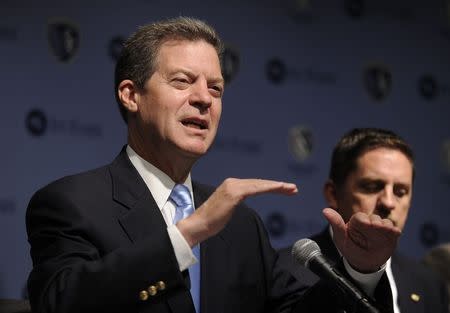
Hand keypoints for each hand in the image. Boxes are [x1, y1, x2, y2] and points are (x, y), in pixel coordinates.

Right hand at [177, 178, 297, 246]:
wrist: (198, 225)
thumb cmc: (211, 222)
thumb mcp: (227, 209)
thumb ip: (235, 202)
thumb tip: (240, 202)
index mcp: (231, 185)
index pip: (255, 185)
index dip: (271, 187)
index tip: (285, 190)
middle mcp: (232, 183)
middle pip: (260, 183)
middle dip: (278, 186)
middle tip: (293, 189)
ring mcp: (233, 187)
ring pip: (260, 185)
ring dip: (277, 186)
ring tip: (291, 189)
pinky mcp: (234, 193)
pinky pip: (256, 189)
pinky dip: (269, 188)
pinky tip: (279, 189)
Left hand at [323, 208, 400, 272]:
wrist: (364, 264)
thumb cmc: (350, 249)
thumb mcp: (341, 238)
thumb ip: (336, 224)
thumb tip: (325, 210)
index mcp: (356, 222)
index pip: (360, 217)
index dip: (364, 220)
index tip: (368, 224)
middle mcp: (369, 222)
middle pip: (375, 218)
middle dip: (377, 223)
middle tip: (378, 227)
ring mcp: (380, 228)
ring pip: (385, 222)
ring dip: (386, 226)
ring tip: (387, 231)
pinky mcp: (390, 234)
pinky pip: (394, 230)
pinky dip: (395, 231)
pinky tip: (394, 233)